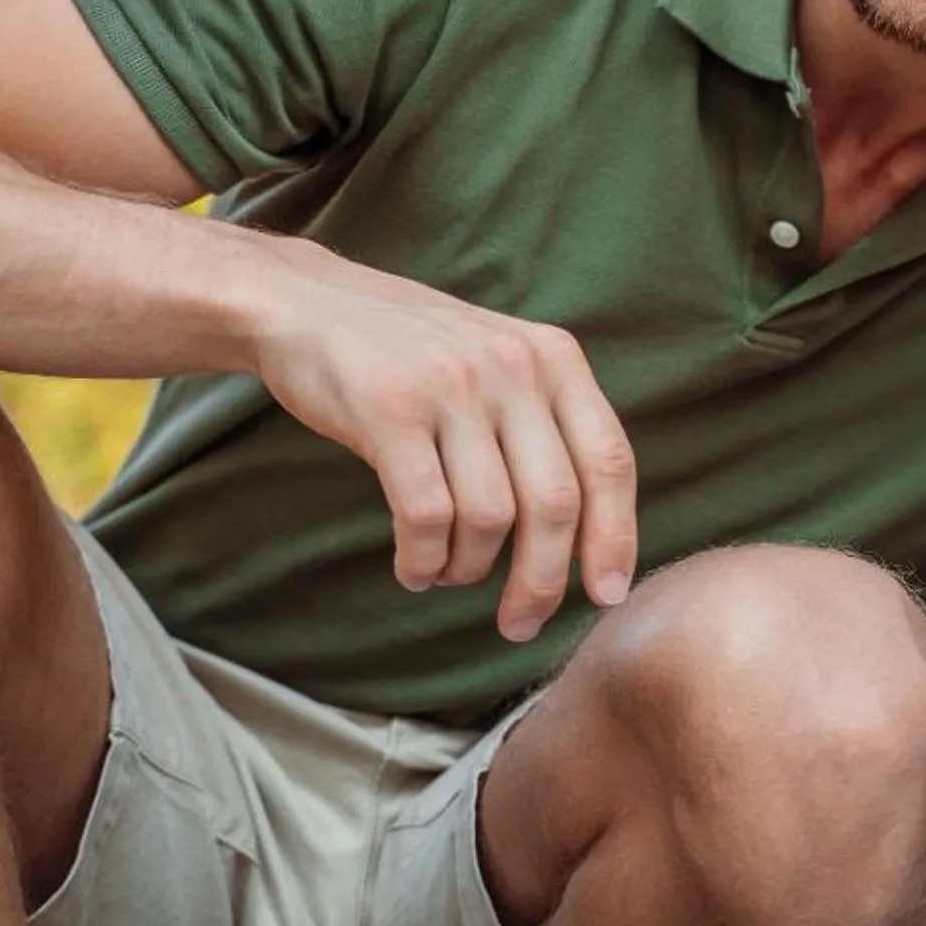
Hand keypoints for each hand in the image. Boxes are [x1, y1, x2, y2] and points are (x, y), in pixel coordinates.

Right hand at [250, 243, 636, 641]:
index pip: (609, 461)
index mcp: (553, 357)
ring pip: (490, 518)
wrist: (308, 302)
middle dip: (543, 580)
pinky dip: (422, 560)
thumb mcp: (500, 361)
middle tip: (520, 623)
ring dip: (469, 569)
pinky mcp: (389, 409)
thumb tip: (591, 534)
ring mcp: (451, 385)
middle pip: (556, 503)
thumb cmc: (413, 352)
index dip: (616, 537)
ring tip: (445, 572)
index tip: (607, 594)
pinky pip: (425, 515)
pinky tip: (413, 568)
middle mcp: (512, 367)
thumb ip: (546, 423)